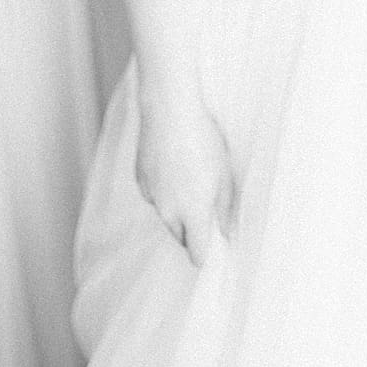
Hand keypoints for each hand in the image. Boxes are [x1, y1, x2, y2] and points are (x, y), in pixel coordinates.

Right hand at [135, 91, 236, 265]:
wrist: (169, 112)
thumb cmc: (204, 141)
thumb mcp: (224, 174)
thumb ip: (224, 208)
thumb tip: (226, 232)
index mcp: (192, 212)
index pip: (195, 253)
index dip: (205, 254)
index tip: (213, 248)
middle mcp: (168, 211)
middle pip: (179, 237)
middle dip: (192, 230)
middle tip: (207, 207)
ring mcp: (151, 197)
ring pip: (166, 216)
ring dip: (178, 209)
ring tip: (192, 179)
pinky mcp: (140, 181)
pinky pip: (155, 196)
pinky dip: (165, 191)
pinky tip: (174, 166)